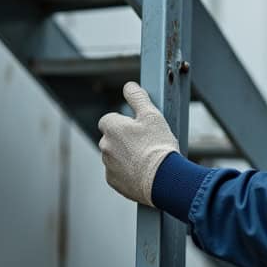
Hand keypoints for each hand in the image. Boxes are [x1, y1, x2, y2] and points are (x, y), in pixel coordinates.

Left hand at [98, 82, 179, 205]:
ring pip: (115, 155)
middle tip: (146, 143)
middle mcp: (104, 146)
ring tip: (147, 158)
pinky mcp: (113, 181)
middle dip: (125, 139)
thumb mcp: (152, 115)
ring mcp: (108, 165)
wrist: (162, 179)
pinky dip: (128, 171)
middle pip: (112, 138)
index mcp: (111, 127)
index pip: (110, 119)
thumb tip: (129, 86)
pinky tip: (144, 171)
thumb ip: (138, 97)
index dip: (125, 122)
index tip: (139, 127)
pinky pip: (118, 172)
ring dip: (126, 155)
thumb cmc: (158, 145)